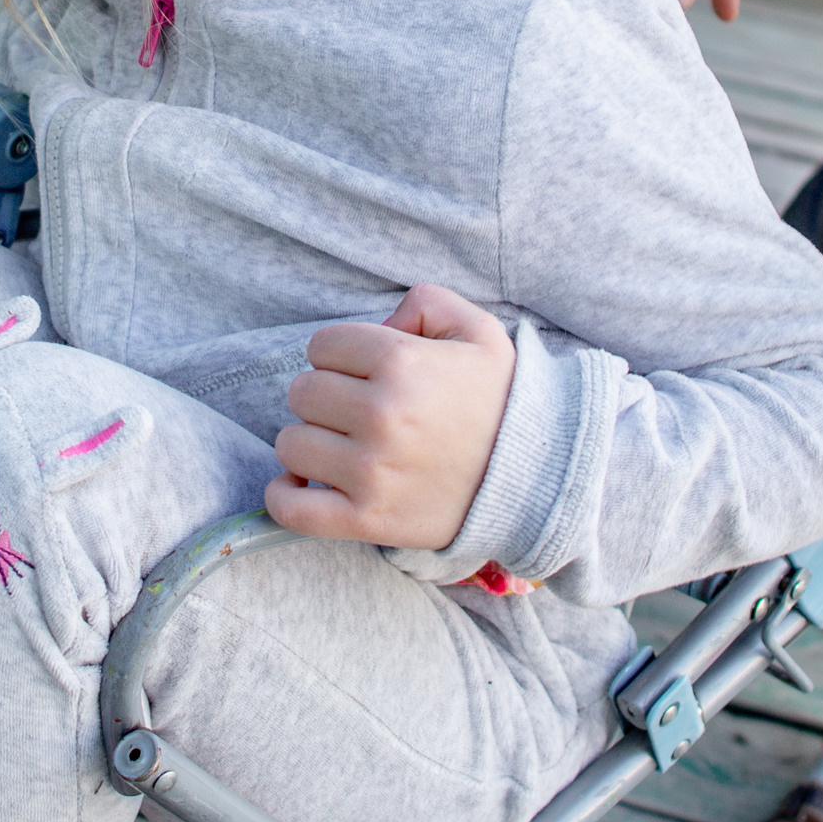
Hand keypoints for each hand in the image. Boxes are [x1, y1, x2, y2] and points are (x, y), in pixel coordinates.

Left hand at [268, 284, 518, 552]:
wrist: (536, 480)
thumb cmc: (501, 402)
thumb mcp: (479, 331)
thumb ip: (426, 303)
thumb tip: (381, 325)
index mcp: (401, 362)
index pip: (322, 345)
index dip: (342, 355)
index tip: (367, 374)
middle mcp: (381, 414)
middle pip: (302, 392)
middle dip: (326, 396)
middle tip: (359, 411)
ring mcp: (371, 471)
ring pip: (291, 443)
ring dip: (311, 443)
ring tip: (344, 447)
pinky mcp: (366, 519)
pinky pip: (290, 507)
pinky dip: (286, 495)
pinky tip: (306, 484)